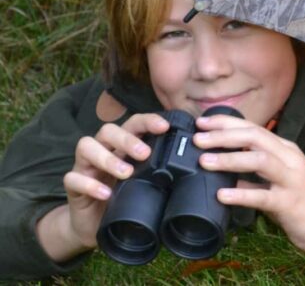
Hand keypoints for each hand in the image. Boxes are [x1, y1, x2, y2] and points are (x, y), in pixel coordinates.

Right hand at [37, 113, 168, 261]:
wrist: (94, 225)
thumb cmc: (122, 199)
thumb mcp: (142, 183)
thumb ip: (157, 172)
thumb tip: (189, 169)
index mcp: (121, 147)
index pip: (132, 124)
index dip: (147, 121)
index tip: (164, 126)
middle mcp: (102, 150)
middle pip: (108, 130)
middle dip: (126, 138)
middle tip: (144, 153)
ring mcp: (85, 166)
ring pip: (86, 146)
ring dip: (107, 158)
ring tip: (126, 173)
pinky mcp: (73, 186)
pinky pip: (72, 178)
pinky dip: (89, 184)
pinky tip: (105, 194)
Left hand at [194, 114, 304, 255]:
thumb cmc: (300, 199)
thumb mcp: (275, 178)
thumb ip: (251, 172)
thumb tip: (221, 167)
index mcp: (283, 149)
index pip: (252, 127)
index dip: (225, 123)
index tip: (202, 122)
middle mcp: (288, 158)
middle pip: (254, 137)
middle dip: (223, 136)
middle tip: (198, 139)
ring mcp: (291, 179)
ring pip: (260, 160)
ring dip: (229, 159)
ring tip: (204, 162)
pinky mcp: (291, 203)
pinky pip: (263, 196)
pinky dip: (241, 193)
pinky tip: (222, 195)